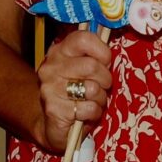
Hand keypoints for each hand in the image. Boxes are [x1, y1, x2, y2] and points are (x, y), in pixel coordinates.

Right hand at [36, 29, 112, 152]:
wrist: (52, 123)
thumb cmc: (74, 93)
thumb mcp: (83, 70)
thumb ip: (94, 57)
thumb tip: (110, 52)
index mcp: (59, 51)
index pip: (83, 38)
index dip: (102, 51)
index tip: (105, 61)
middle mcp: (51, 67)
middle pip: (92, 66)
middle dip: (105, 79)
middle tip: (101, 86)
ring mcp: (50, 88)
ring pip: (93, 88)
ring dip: (100, 98)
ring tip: (92, 101)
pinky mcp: (54, 109)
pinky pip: (89, 108)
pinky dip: (94, 113)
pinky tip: (85, 114)